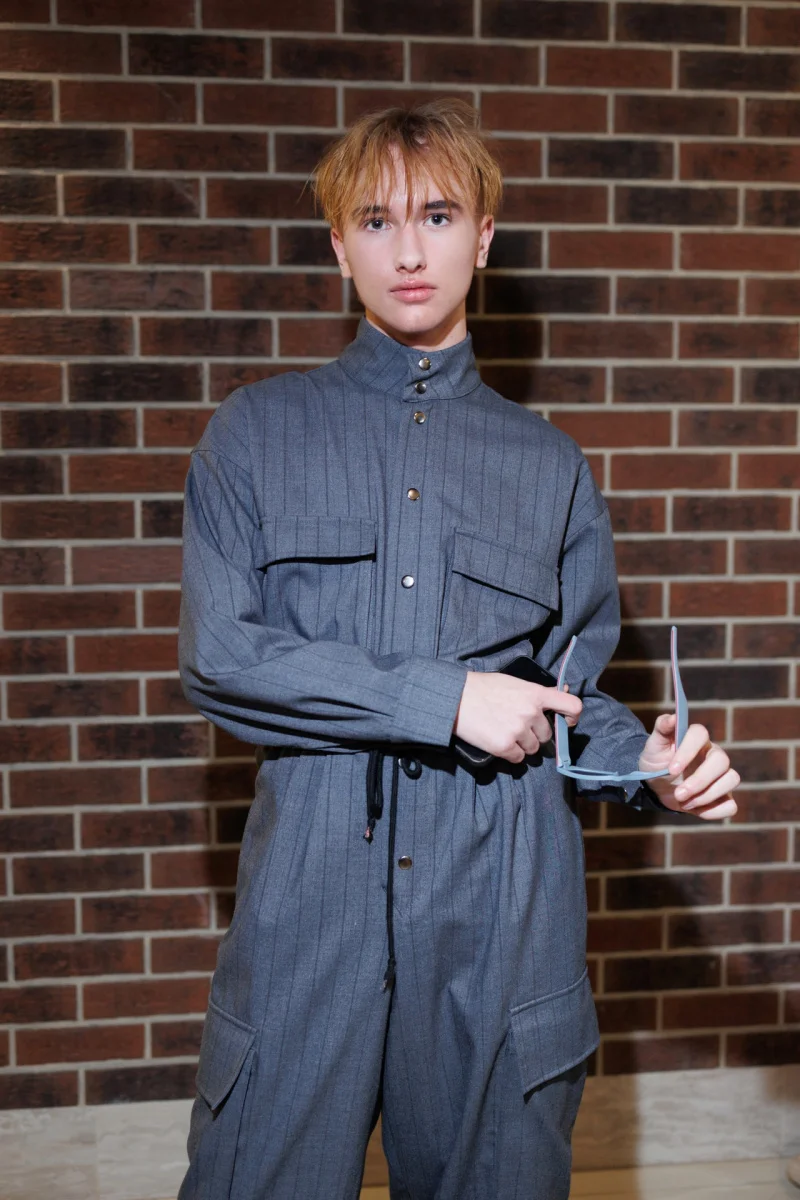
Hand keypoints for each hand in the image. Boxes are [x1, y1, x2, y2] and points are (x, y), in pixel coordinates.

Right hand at [453, 671, 582, 763]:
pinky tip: (497, 741)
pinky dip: (510, 753)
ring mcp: (518, 731)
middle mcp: (531, 713)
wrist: (456, 698)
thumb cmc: (483, 687)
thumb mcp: (514, 682)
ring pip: (533, 749)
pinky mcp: (505, 746)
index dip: (572, 717)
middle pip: (546, 734)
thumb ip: (536, 692)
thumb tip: (558, 693)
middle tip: (515, 725)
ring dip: (522, 744)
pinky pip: (518, 758)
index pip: (572, 706)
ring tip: (503, 731)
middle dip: (534, 733)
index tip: (567, 722)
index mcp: (536, 694)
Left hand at [639, 713, 739, 818]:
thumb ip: (662, 728)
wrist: (656, 786)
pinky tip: (694, 809)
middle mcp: (714, 755)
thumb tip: (673, 717)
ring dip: (706, 796)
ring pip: (731, 780)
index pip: (700, 734)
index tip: (670, 769)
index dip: (687, 751)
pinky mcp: (724, 796)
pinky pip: (730, 805)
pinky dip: (713, 811)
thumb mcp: (653, 746)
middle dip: (699, 780)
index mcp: (696, 739)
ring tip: (683, 801)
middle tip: (678, 793)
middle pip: (721, 761)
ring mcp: (721, 776)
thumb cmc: (657, 762)